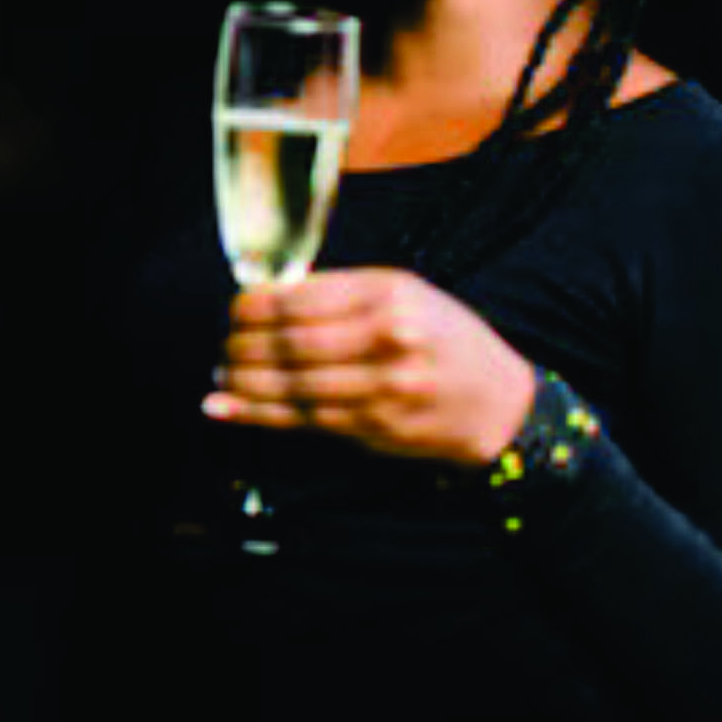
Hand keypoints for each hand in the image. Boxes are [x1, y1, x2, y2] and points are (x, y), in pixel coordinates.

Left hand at [206, 268, 539, 466]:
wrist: (502, 403)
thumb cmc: (445, 339)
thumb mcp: (406, 295)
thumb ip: (342, 294)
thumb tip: (268, 298)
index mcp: (392, 295)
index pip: (304, 298)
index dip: (255, 306)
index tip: (235, 309)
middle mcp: (389, 339)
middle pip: (293, 344)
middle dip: (244, 345)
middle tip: (224, 344)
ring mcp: (384, 388)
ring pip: (294, 386)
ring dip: (244, 381)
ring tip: (220, 374)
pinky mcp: (376, 427)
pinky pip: (305, 420)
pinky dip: (258, 413)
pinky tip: (225, 407)